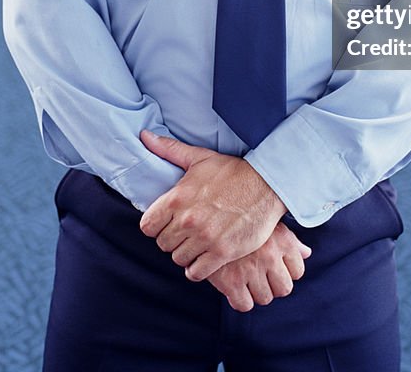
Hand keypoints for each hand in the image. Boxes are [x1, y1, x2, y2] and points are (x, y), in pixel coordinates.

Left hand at [138, 130, 286, 281]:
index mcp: (178, 198)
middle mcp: (188, 220)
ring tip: (197, 243)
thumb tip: (145, 136)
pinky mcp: (222, 252)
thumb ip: (169, 149)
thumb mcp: (199, 157)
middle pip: (163, 244)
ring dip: (186, 253)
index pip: (147, 226)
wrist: (266, 184)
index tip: (168, 223)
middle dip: (172, 239)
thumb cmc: (231, 171)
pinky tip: (205, 257)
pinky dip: (198, 268)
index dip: (156, 226)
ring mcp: (205, 238)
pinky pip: (196, 272)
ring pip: (178, 259)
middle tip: (186, 232)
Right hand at [208, 222, 311, 311]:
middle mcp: (270, 255)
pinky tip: (233, 285)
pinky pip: (244, 304)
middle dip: (273, 285)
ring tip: (245, 277)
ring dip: (256, 292)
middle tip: (259, 275)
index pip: (298, 271)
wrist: (207, 216)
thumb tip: (307, 253)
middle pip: (284, 289)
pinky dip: (239, 299)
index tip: (272, 266)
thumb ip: (290, 240)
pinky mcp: (230, 280)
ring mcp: (251, 269)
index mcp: (283, 240)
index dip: (284, 271)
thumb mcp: (268, 223)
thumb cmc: (240, 219)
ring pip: (265, 298)